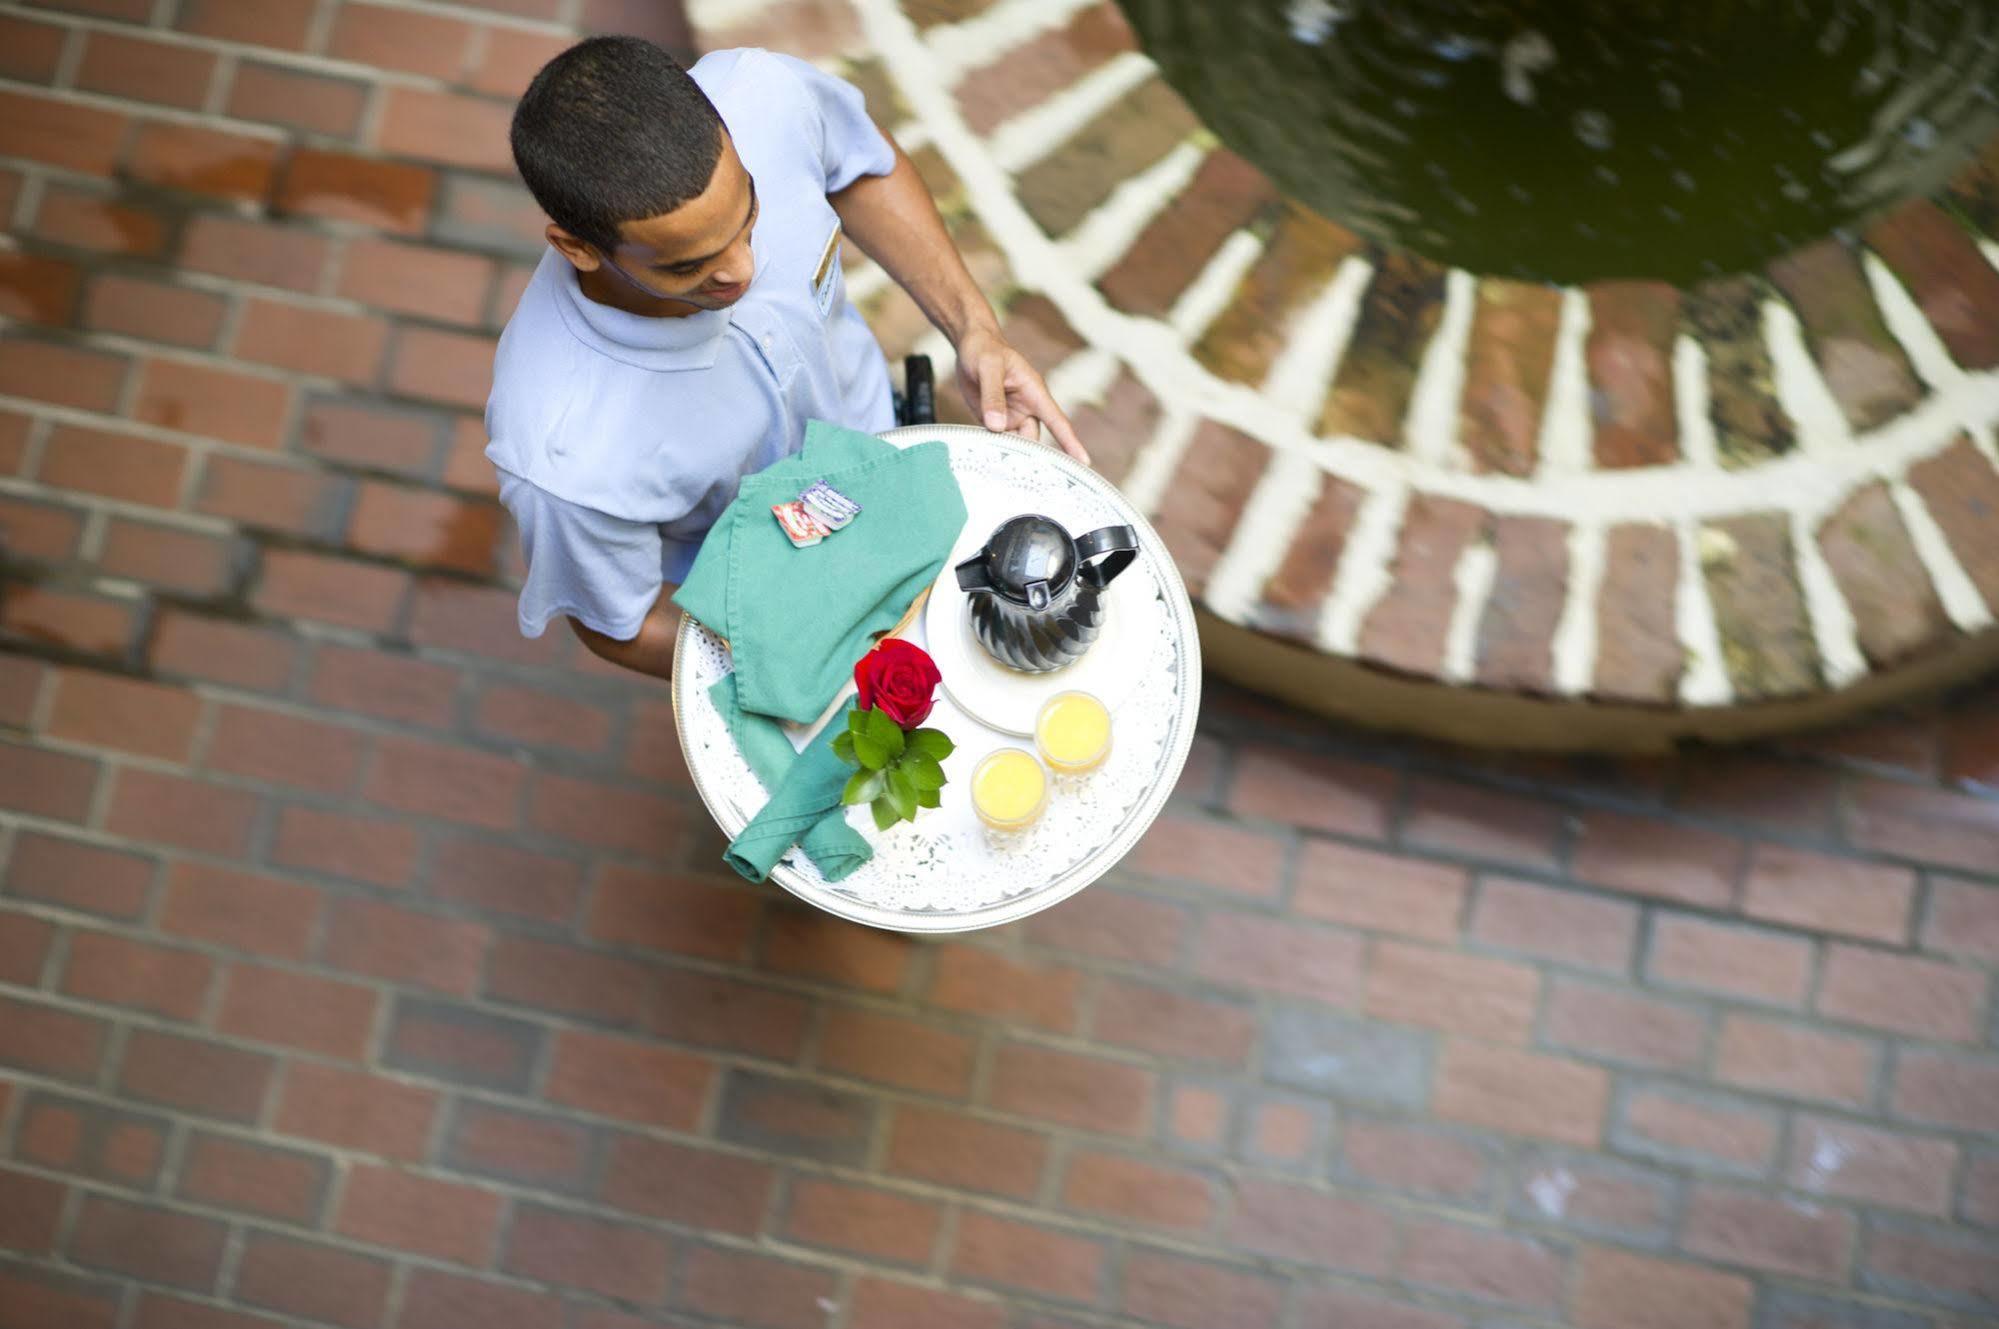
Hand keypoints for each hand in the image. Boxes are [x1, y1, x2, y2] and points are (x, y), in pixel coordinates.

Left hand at [953, 324, 1091, 465]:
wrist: (971, 348)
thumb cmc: (985, 351)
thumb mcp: (988, 368)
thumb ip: (992, 395)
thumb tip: (996, 425)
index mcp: (1035, 393)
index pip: (1057, 421)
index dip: (1070, 442)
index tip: (1084, 461)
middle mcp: (1027, 408)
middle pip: (1031, 440)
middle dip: (1025, 456)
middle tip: (1010, 469)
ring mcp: (1011, 417)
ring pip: (1013, 444)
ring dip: (1004, 453)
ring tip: (991, 459)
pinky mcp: (995, 423)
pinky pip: (996, 441)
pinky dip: (990, 448)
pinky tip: (981, 453)